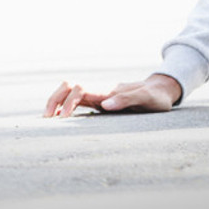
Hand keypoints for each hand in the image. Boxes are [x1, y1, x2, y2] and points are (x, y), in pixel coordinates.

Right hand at [44, 74, 181, 117]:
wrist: (161, 91)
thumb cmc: (156, 97)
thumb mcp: (148, 99)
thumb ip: (128, 99)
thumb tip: (104, 106)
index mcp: (108, 91)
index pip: (80, 90)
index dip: (68, 102)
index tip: (63, 118)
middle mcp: (99, 93)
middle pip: (68, 87)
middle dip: (54, 99)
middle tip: (46, 119)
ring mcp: (98, 97)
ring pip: (69, 93)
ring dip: (55, 102)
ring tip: (46, 120)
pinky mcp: (99, 103)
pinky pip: (77, 102)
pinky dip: (64, 108)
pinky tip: (58, 120)